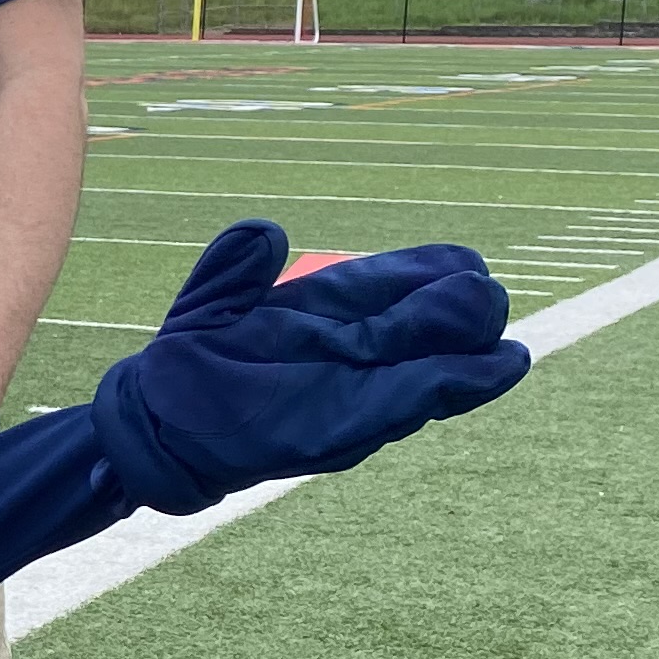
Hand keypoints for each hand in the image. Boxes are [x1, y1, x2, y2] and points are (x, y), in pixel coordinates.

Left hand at [92, 220, 526, 513]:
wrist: (158, 425)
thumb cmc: (187, 360)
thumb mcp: (209, 302)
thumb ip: (235, 267)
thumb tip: (269, 232)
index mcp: (335, 302)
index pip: (413, 276)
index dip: (439, 271)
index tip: (459, 269)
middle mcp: (361, 343)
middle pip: (440, 318)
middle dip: (464, 310)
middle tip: (473, 306)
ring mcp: (363, 385)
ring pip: (440, 362)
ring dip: (468, 350)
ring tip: (501, 342)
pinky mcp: (353, 424)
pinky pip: (416, 400)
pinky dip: (458, 385)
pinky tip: (499, 366)